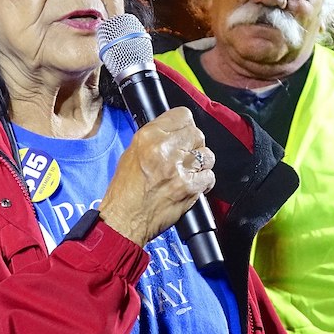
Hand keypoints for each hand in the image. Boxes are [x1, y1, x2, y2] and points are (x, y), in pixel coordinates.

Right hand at [100, 107, 215, 245]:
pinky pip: (209, 176)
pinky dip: (204, 181)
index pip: (182, 115)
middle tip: (185, 156)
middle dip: (194, 145)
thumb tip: (176, 132)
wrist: (125, 218)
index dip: (185, 125)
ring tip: (189, 171)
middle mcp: (165, 148)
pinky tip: (193, 185)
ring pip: (207, 155)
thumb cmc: (125, 189)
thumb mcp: (133, 152)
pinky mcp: (190, 187)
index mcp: (149, 136)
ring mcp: (179, 168)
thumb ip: (156, 138)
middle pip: (197, 133)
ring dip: (201, 163)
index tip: (184, 133)